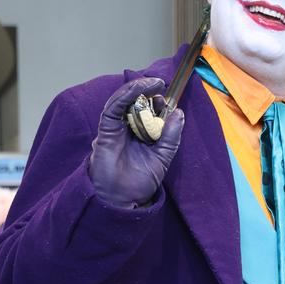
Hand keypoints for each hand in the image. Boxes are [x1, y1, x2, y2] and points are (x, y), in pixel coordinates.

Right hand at [88, 77, 184, 207]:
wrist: (123, 201)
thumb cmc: (140, 181)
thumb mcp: (163, 157)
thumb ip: (171, 136)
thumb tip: (179, 113)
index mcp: (142, 134)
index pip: (149, 111)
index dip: (159, 102)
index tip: (169, 97)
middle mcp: (128, 129)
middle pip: (136, 103)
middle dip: (148, 91)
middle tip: (161, 84)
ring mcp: (116, 129)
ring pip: (123, 101)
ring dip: (137, 88)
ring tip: (153, 83)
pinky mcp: (105, 131)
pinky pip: (112, 109)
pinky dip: (124, 96)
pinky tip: (136, 89)